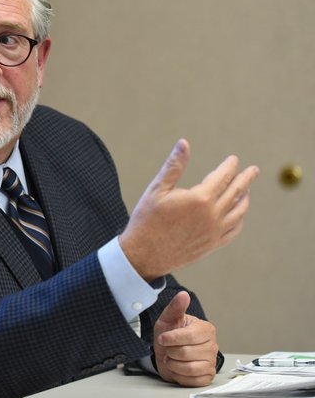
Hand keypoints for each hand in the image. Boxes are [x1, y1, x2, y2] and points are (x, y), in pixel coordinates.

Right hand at [120, 139, 258, 280]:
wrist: (143, 255)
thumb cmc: (147, 219)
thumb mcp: (157, 189)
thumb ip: (174, 166)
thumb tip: (184, 143)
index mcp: (200, 198)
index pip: (223, 177)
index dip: (229, 166)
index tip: (234, 160)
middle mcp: (212, 215)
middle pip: (237, 192)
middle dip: (246, 179)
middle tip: (254, 170)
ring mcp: (215, 231)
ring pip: (239, 211)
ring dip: (245, 198)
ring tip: (247, 190)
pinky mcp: (212, 244)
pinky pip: (234, 230)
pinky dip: (240, 219)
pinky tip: (238, 214)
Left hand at [153, 291, 218, 386]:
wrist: (166, 352)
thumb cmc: (169, 334)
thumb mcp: (168, 319)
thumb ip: (175, 307)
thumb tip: (183, 295)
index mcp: (206, 329)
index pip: (189, 336)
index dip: (171, 339)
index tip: (162, 338)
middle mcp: (212, 346)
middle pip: (186, 353)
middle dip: (170, 351)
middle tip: (168, 349)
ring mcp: (211, 362)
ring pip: (189, 368)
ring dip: (173, 364)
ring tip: (171, 358)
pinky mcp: (207, 377)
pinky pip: (192, 380)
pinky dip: (179, 375)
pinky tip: (177, 367)